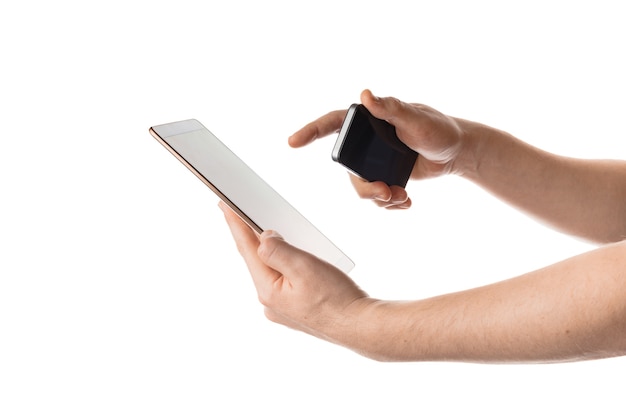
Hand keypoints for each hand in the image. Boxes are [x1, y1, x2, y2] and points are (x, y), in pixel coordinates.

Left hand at [219, 202, 372, 343]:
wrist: (361, 327)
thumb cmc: (337, 299)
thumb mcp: (304, 267)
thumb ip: (277, 250)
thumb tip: (264, 238)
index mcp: (267, 290)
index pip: (246, 249)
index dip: (235, 224)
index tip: (224, 205)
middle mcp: (270, 302)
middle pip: (256, 260)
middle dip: (251, 236)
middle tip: (242, 214)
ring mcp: (282, 309)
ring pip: (271, 271)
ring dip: (271, 252)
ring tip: (268, 233)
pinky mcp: (296, 311)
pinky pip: (283, 282)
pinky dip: (284, 266)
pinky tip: (293, 259)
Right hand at [289, 89, 466, 208]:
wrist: (455, 153)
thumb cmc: (439, 129)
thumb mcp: (416, 119)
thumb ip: (390, 108)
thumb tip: (365, 95)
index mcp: (369, 121)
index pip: (333, 124)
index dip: (311, 132)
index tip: (293, 142)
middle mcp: (367, 141)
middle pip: (349, 169)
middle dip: (365, 187)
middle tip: (385, 192)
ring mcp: (375, 160)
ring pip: (362, 187)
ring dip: (379, 198)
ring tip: (401, 198)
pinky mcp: (385, 175)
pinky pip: (377, 196)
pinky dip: (389, 203)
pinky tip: (405, 202)